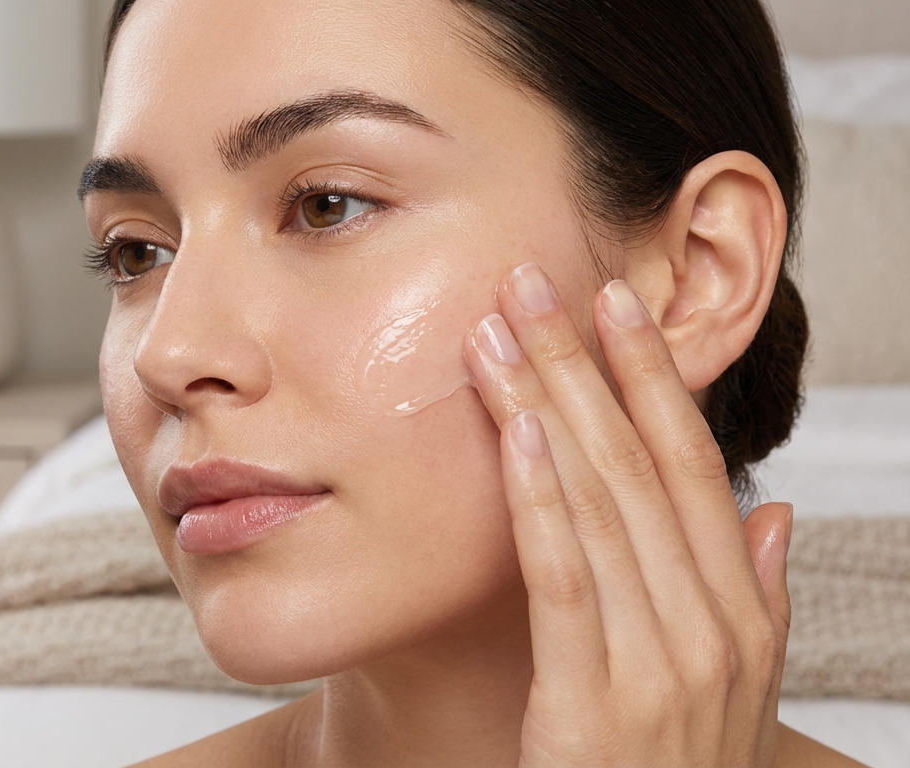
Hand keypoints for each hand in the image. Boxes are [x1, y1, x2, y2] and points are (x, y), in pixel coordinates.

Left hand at [463, 263, 793, 766]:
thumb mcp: (731, 687)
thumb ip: (754, 595)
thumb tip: (772, 509)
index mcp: (738, 613)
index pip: (692, 468)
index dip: (653, 380)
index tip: (615, 304)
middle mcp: (709, 629)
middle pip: (638, 467)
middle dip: (583, 367)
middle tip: (534, 282)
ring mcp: (658, 668)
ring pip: (599, 506)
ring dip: (547, 407)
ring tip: (502, 332)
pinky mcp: (593, 707)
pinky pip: (567, 581)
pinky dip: (542, 501)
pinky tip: (519, 433)